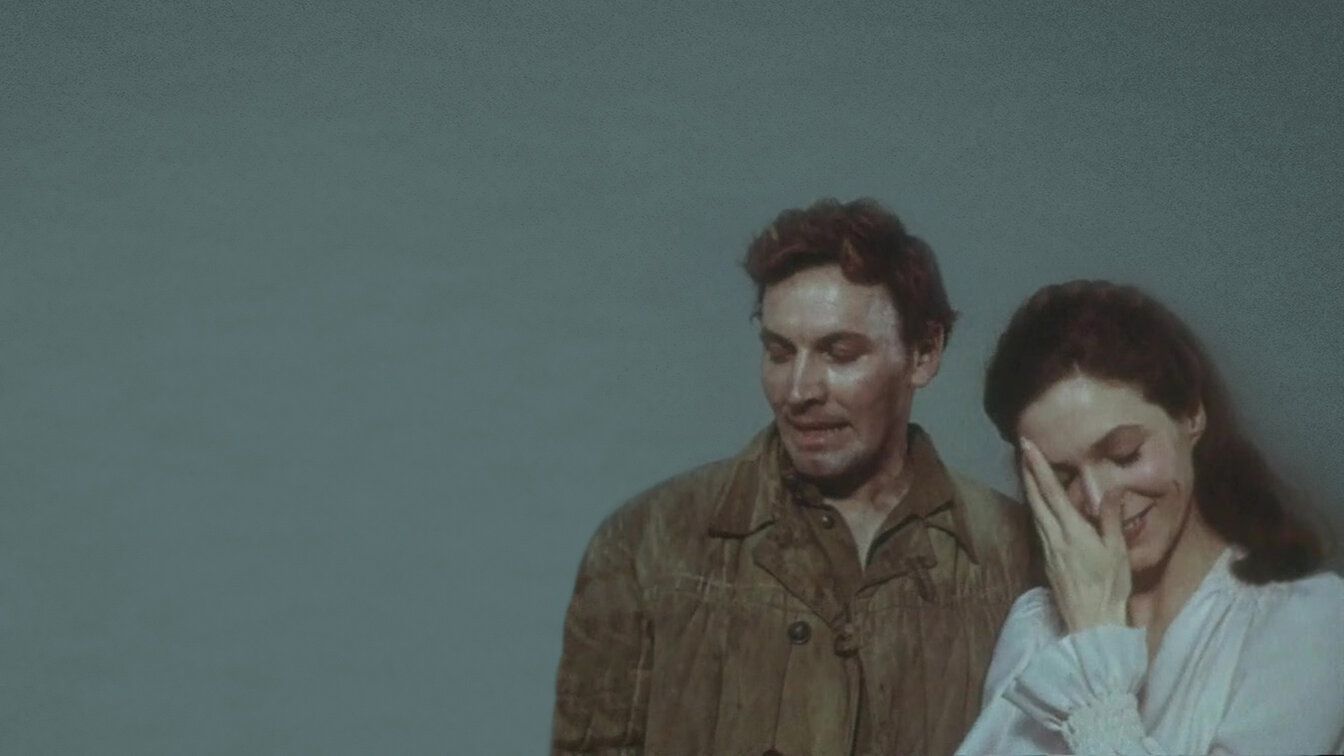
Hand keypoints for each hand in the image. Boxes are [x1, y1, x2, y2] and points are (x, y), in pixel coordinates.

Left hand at [1019, 438, 1130, 632]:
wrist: (1091, 623)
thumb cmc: (1110, 587)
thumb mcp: (1117, 551)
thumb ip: (1110, 518)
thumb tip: (1112, 488)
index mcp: (1072, 531)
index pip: (1052, 491)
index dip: (1039, 467)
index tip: (1028, 446)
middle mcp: (1054, 537)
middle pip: (1036, 498)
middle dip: (1028, 473)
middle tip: (1021, 450)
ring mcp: (1047, 549)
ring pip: (1034, 512)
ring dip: (1030, 489)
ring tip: (1026, 470)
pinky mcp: (1047, 560)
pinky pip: (1038, 527)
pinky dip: (1036, 508)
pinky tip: (1038, 505)